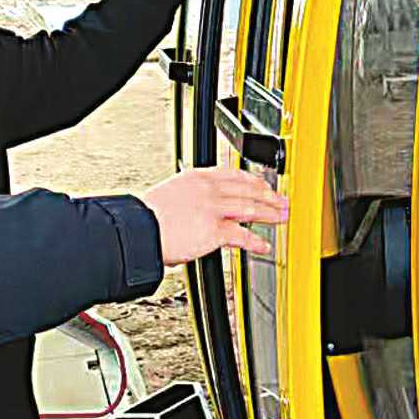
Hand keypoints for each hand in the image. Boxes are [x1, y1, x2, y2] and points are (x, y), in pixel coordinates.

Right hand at [142, 167, 287, 263]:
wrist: (137, 230)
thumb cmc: (145, 218)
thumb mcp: (170, 196)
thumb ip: (189, 198)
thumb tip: (196, 208)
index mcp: (196, 177)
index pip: (232, 174)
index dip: (252, 180)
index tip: (262, 184)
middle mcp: (207, 189)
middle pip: (247, 189)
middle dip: (268, 196)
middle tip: (281, 201)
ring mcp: (212, 208)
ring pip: (249, 208)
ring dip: (269, 214)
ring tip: (281, 218)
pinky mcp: (213, 230)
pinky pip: (241, 235)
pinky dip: (255, 241)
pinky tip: (263, 245)